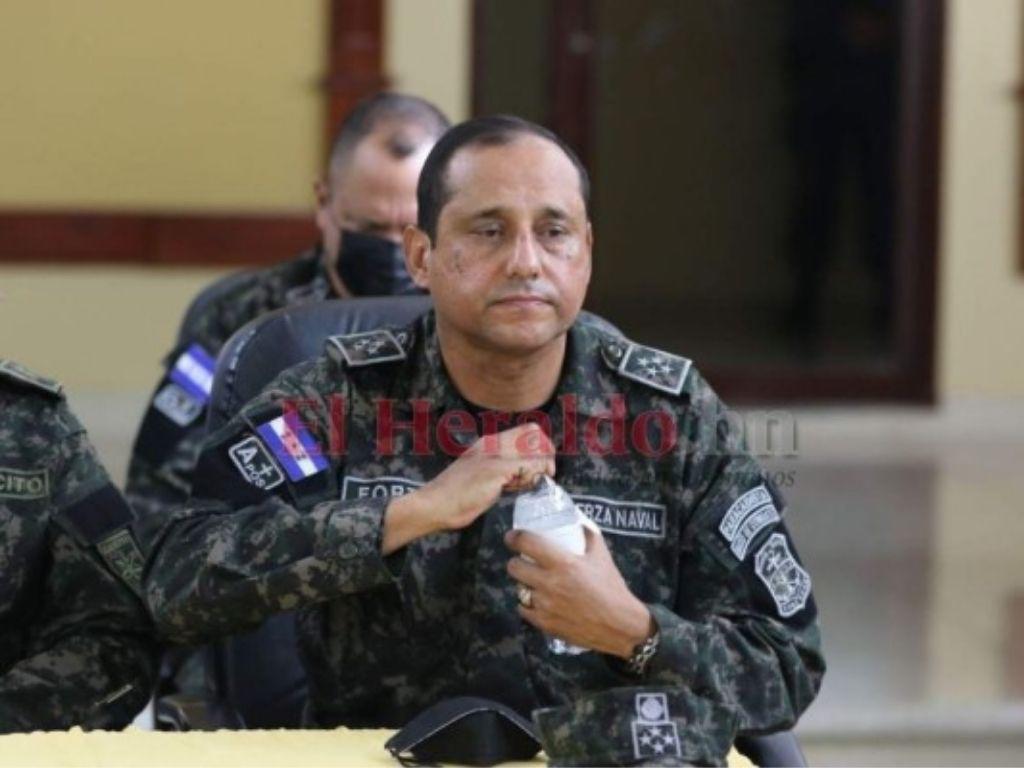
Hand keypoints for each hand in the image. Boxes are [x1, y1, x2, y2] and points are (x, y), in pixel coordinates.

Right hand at [382, 423, 554, 552]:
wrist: (434, 505)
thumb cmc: (455, 496)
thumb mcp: (480, 475)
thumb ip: (500, 470)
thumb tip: (524, 473)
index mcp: (488, 443)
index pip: (527, 430)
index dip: (541, 445)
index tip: (541, 465)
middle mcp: (492, 444)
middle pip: (534, 433)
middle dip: (546, 454)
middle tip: (544, 474)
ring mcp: (493, 455)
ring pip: (533, 449)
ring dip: (539, 467)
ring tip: (528, 483)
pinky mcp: (494, 470)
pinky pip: (527, 467)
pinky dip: (531, 477)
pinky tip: (519, 488)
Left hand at [505, 525, 652, 657]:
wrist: (620, 625)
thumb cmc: (612, 588)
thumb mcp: (602, 556)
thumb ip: (589, 536)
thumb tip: (579, 521)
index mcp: (563, 563)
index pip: (526, 543)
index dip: (514, 538)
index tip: (511, 537)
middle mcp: (550, 583)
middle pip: (514, 567)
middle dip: (516, 562)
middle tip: (522, 561)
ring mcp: (545, 605)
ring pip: (518, 589)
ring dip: (523, 584)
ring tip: (532, 582)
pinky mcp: (545, 623)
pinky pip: (523, 610)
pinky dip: (527, 605)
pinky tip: (536, 601)